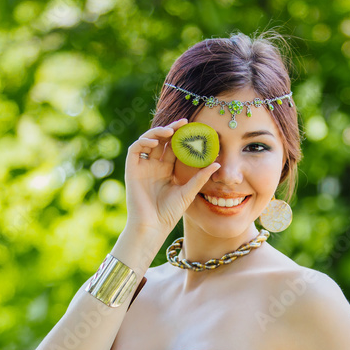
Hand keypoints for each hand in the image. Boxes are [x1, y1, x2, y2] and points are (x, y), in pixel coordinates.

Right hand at [124, 117, 220, 237]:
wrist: (152, 227)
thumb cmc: (169, 213)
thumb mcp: (188, 192)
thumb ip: (200, 177)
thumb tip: (218, 164)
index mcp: (166, 170)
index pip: (174, 147)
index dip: (181, 136)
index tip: (194, 128)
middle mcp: (154, 166)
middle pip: (161, 141)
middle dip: (171, 129)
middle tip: (184, 123)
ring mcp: (142, 167)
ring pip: (148, 141)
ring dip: (157, 132)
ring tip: (170, 131)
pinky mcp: (132, 170)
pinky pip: (135, 150)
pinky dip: (143, 141)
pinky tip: (155, 141)